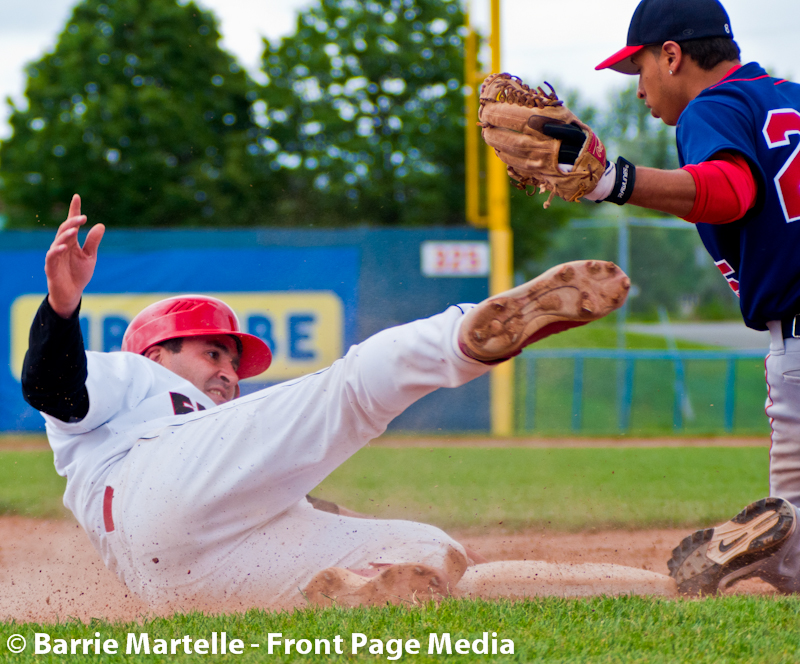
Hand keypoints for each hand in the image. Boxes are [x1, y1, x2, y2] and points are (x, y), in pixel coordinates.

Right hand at [45, 194, 104, 317]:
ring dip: (66, 234)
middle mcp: (61, 245)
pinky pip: (52, 256)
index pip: (72, 223)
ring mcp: (55, 255)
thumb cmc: (79, 274)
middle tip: (83, 217)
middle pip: (65, 229)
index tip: (77, 196)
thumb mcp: (90, 256)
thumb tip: (101, 225)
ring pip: (58, 240)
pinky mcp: (51, 266)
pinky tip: (65, 246)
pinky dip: (57, 250)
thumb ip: (93, 242)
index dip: (74, 210)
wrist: (71, 293)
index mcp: (71, 242)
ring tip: (75, 229)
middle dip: (73, 222)